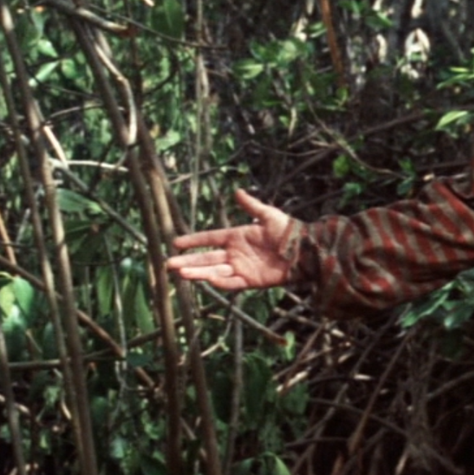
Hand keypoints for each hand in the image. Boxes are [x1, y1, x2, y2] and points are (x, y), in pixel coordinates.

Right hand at [164, 189, 301, 290]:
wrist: (304, 251)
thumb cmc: (288, 231)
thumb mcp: (269, 215)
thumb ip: (251, 205)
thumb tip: (237, 192)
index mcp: (237, 236)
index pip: (210, 238)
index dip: (194, 240)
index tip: (176, 242)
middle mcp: (235, 253)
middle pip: (207, 257)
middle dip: (188, 261)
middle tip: (169, 263)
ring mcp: (241, 267)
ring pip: (214, 271)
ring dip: (198, 272)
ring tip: (181, 273)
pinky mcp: (250, 280)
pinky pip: (232, 282)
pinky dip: (220, 282)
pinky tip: (207, 279)